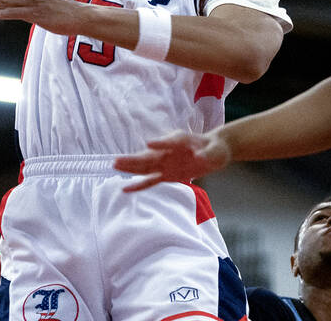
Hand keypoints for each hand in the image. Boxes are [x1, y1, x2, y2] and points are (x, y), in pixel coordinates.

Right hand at [113, 130, 230, 191]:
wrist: (214, 150)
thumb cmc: (215, 148)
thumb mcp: (215, 151)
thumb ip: (207, 154)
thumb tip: (199, 158)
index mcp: (181, 140)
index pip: (170, 141)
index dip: (160, 143)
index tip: (149, 143)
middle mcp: (169, 151)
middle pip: (149, 156)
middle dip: (134, 159)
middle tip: (117, 161)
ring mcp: (166, 163)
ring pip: (145, 167)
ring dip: (131, 168)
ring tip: (114, 167)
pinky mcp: (166, 175)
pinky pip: (150, 181)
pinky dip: (139, 185)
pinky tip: (125, 189)